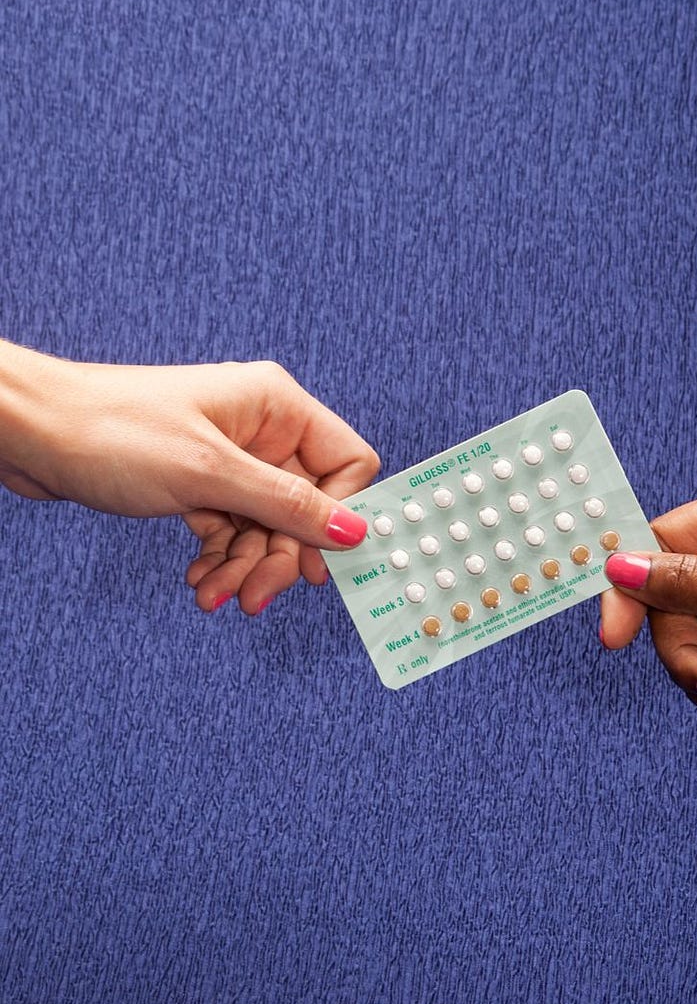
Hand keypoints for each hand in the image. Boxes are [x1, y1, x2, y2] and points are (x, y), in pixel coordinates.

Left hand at [0, 343, 378, 613]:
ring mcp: (229, 458)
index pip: (346, 463)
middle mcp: (260, 429)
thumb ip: (287, 504)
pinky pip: (230, 530)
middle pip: (305, 507)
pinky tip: (198, 581)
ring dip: (244, 567)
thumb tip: (357, 531)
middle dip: (280, 556)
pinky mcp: (199, 482)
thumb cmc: (111, 430)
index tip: (319, 566)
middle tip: (254, 597)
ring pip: (265, 527)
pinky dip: (219, 560)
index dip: (338, 517)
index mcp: (276, 406)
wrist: (31, 433)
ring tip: (212, 595)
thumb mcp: (209, 475)